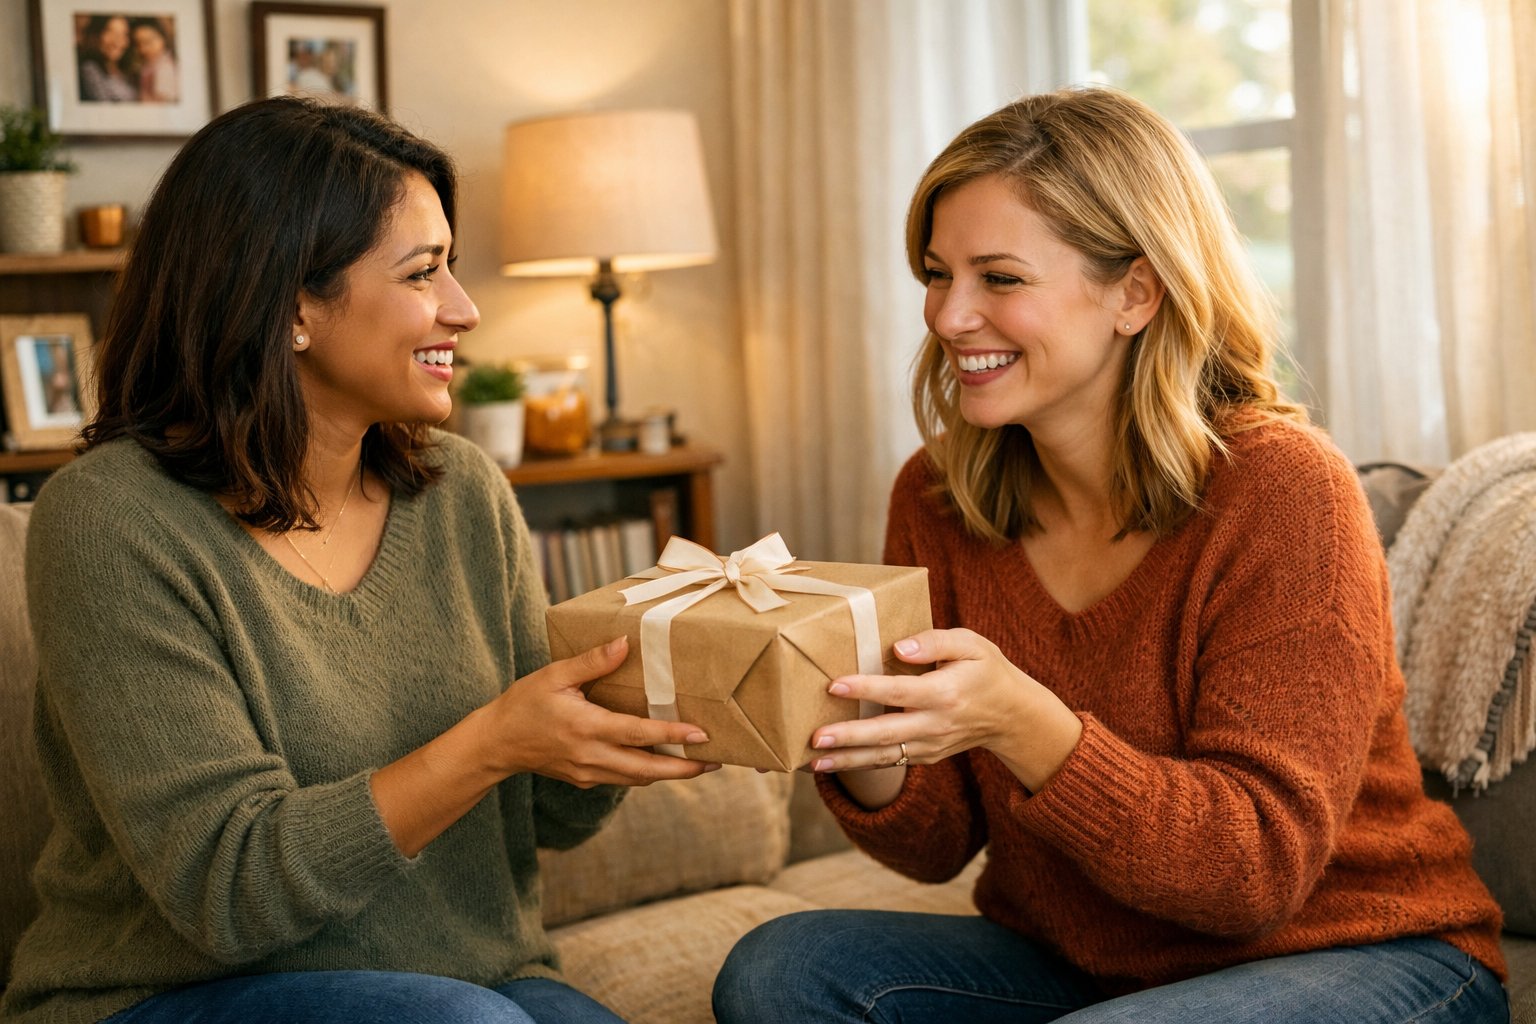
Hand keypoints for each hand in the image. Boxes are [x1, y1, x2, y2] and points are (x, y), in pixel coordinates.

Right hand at [479, 636, 719, 787]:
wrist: (496, 743)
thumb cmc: (524, 704)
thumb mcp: (555, 675)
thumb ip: (592, 662)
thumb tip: (625, 644)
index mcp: (586, 727)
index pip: (638, 734)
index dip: (673, 735)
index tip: (701, 734)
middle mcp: (591, 756)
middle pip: (648, 769)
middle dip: (685, 768)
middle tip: (716, 760)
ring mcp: (588, 772)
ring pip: (638, 778)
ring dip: (669, 773)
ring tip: (698, 763)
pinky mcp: (585, 780)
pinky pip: (624, 779)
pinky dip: (646, 772)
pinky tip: (662, 761)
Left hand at [807, 629, 1081, 792]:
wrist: (1012, 716)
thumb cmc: (987, 670)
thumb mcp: (972, 644)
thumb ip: (936, 641)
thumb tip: (899, 646)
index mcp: (945, 693)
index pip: (901, 691)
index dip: (867, 688)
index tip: (835, 685)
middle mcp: (936, 724)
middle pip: (887, 733)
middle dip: (850, 738)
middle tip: (816, 737)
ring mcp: (930, 746)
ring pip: (884, 756)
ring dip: (848, 761)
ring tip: (813, 762)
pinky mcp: (925, 757)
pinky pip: (889, 763)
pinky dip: (859, 765)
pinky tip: (831, 765)